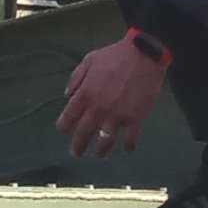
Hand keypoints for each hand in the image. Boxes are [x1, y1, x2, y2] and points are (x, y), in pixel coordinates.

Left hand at [60, 32, 167, 159]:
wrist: (143, 54)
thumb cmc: (115, 55)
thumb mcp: (89, 60)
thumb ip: (76, 78)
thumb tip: (67, 95)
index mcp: (85, 93)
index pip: (68, 117)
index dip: (64, 126)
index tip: (65, 130)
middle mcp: (98, 108)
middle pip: (83, 133)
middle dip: (78, 146)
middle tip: (76, 153)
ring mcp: (117, 115)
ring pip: (104, 142)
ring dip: (101, 151)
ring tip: (100, 154)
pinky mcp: (135, 118)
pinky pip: (130, 139)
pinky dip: (128, 146)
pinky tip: (128, 147)